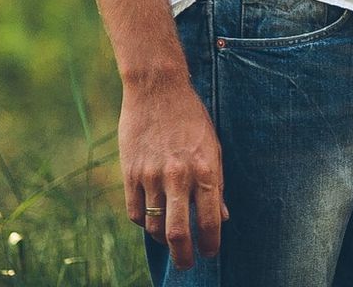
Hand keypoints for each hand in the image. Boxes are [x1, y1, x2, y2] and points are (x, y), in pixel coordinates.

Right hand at [120, 76, 227, 269]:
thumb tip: (222, 217)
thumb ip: (217, 183)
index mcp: (205, 169)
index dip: (211, 243)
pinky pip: (135, 212)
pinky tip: (151, 220)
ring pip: (153, 227)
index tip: (210, 252)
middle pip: (178, 234)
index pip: (209, 220)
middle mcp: (178, 176)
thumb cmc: (191, 117)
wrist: (157, 89)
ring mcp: (151, 176)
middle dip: (184, 256)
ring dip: (163, 240)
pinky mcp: (130, 174)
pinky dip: (144, 222)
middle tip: (187, 264)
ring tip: (170, 242)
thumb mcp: (213, 146)